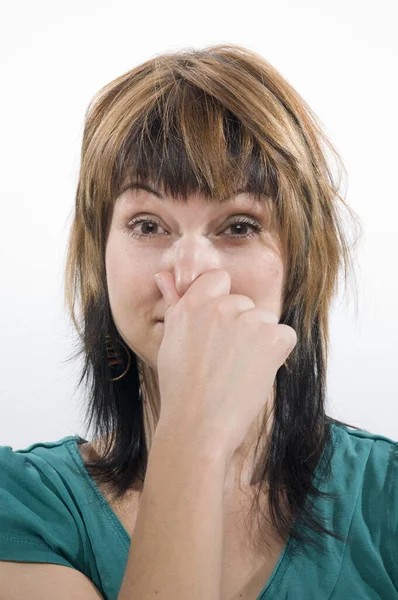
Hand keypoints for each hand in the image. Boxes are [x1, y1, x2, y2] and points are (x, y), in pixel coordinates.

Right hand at [153, 269, 296, 463]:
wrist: (197, 424)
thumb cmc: (180, 388)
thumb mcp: (171, 340)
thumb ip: (175, 303)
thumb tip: (164, 277)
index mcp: (193, 304)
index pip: (219, 279)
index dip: (221, 302)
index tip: (217, 328)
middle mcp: (220, 306)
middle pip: (244, 303)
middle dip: (240, 326)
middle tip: (224, 359)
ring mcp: (247, 320)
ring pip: (265, 319)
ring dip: (259, 340)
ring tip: (238, 370)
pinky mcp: (272, 338)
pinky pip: (285, 335)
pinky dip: (277, 353)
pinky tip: (256, 373)